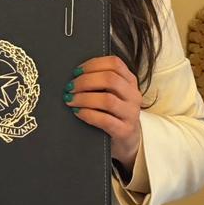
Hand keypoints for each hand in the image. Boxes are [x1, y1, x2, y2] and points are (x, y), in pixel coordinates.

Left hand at [65, 55, 142, 172]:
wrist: (126, 141)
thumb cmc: (112, 113)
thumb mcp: (111, 93)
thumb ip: (99, 81)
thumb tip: (73, 74)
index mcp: (130, 81)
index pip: (115, 63)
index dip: (93, 64)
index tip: (76, 71)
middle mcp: (133, 95)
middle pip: (110, 79)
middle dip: (85, 81)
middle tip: (70, 87)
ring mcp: (131, 114)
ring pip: (107, 99)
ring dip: (84, 98)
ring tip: (70, 100)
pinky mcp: (125, 131)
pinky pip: (105, 120)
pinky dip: (88, 114)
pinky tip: (77, 112)